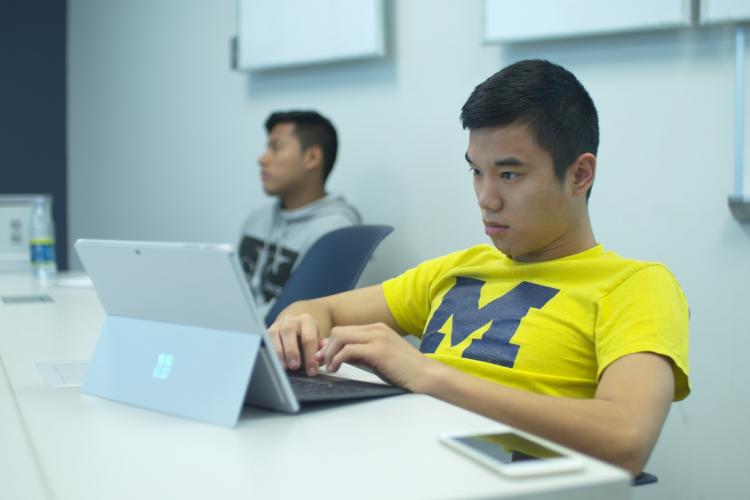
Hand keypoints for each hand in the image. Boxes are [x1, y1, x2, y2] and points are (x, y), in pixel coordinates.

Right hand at [267, 313, 323, 375]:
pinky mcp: (267, 332)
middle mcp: (291, 320)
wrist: (296, 328)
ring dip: (278, 352)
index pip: (308, 338)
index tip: (311, 371)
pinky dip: (269, 352)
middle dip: (292, 350)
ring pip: (274, 335)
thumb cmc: (308, 339)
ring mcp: (277, 325)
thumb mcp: (318, 342)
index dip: (310, 356)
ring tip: (284, 367)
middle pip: (289, 331)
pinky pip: (265, 340)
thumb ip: (321, 350)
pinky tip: (273, 362)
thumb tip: (320, 358)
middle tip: (295, 366)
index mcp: (307, 321)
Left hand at [315, 322, 436, 391]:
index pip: (344, 330)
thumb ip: (360, 354)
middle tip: (320, 364)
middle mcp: (376, 329)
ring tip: (329, 368)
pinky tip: (336, 369)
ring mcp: (377, 337)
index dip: (330, 344)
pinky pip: (348, 350)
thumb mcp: (378, 359)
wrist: (426, 376)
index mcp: (377, 328)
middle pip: (339, 331)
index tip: (322, 358)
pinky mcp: (377, 350)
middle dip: (325, 348)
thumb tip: (338, 355)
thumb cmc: (405, 371)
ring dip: (329, 353)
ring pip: (340, 337)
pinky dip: (337, 359)